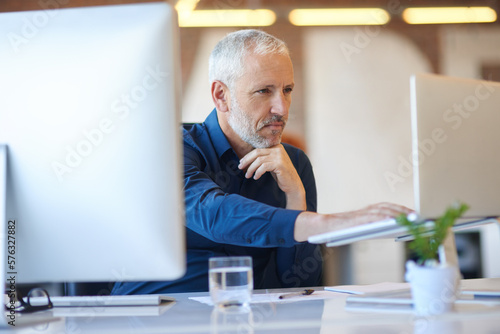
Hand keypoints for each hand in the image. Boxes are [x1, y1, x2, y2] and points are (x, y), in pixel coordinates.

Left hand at [238, 144, 305, 209]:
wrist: (293, 184)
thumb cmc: (280, 174)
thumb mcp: (271, 162)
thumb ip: (264, 157)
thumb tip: (246, 158)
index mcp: (276, 146)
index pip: (258, 149)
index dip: (248, 156)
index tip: (241, 162)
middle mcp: (278, 149)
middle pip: (257, 152)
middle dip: (246, 160)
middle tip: (240, 167)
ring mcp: (280, 156)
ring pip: (259, 160)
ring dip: (251, 168)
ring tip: (248, 176)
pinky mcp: (279, 164)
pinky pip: (264, 167)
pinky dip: (258, 172)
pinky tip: (256, 177)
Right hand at [294, 202, 413, 241]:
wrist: (322, 228)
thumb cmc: (341, 230)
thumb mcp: (361, 229)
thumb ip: (374, 227)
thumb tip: (393, 229)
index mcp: (368, 213)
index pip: (388, 207)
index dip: (401, 209)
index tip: (415, 214)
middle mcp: (365, 211)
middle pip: (387, 207)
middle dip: (403, 210)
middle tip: (416, 216)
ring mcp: (360, 214)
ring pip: (381, 210)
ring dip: (396, 212)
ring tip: (408, 218)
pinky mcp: (354, 220)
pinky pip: (370, 218)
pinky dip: (381, 218)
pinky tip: (391, 221)